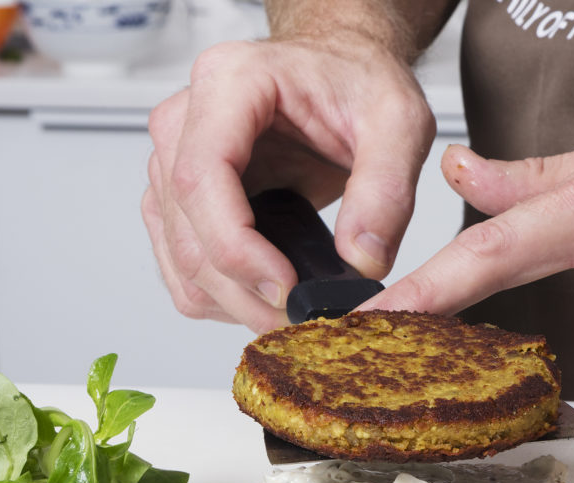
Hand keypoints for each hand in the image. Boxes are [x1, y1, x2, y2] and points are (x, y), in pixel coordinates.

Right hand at [142, 33, 436, 331]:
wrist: (341, 74)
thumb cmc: (359, 82)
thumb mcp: (400, 123)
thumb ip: (388, 190)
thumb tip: (363, 260)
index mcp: (229, 84)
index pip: (201, 177)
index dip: (237, 247)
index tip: (287, 288)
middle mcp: (185, 121)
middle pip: (188, 231)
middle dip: (245, 291)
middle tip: (306, 317)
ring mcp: (174, 163)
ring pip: (181, 259)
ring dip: (235, 303)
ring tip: (297, 309)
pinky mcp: (180, 201)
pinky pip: (184, 268)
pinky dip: (225, 298)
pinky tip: (271, 296)